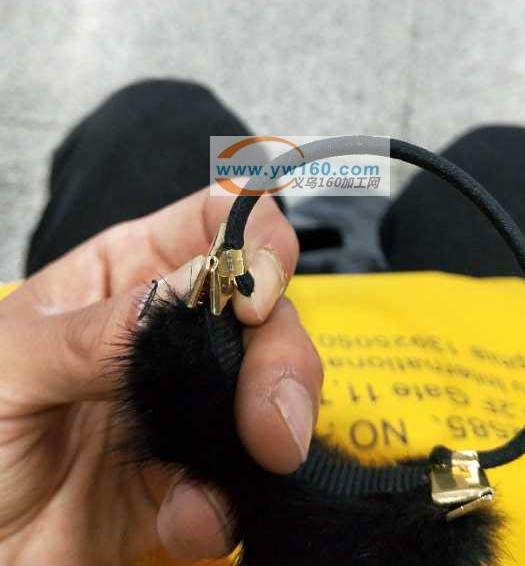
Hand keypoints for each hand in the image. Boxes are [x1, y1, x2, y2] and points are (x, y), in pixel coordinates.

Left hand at [0, 190, 321, 563]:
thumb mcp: (7, 367)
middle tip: (271, 408)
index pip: (213, 221)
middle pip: (263, 307)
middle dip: (282, 351)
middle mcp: (167, 333)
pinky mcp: (193, 479)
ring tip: (262, 455)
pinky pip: (242, 479)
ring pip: (273, 385)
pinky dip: (230, 500)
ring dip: (282, 418)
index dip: (253, 237)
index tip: (256, 292)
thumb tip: (195, 286)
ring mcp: (186, 406)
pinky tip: (190, 517)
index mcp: (121, 277)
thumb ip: (97, 330)